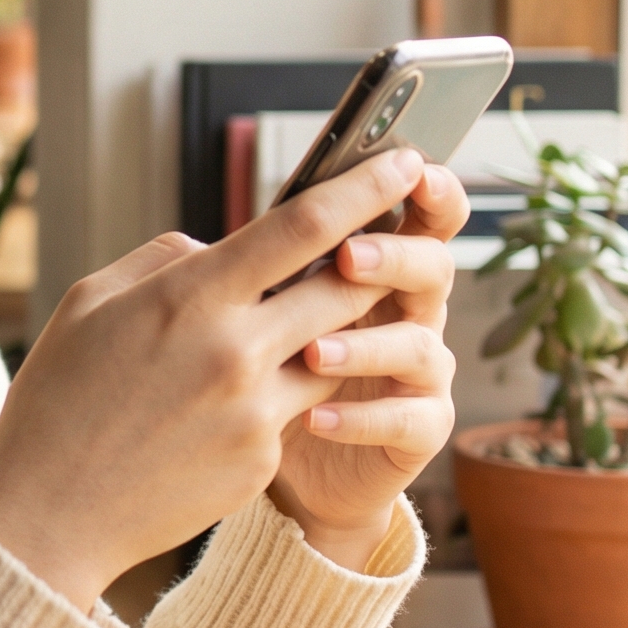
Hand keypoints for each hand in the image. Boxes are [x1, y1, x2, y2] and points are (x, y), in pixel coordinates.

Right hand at [0, 148, 432, 610]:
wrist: (48, 512)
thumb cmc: (57, 398)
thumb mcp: (89, 302)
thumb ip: (165, 261)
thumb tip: (221, 251)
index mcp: (190, 299)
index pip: (301, 227)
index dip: (361, 189)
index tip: (402, 161)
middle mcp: (236, 353)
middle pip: (344, 287)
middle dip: (373, 260)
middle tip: (385, 241)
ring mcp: (256, 413)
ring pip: (333, 352)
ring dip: (329, 333)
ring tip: (291, 329)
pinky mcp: (262, 461)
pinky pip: (293, 409)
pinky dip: (275, 394)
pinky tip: (218, 409)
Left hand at [267, 162, 463, 570]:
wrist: (277, 460)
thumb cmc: (261, 369)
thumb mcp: (250, 312)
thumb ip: (245, 273)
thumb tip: (196, 246)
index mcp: (373, 270)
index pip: (413, 217)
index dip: (425, 190)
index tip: (410, 167)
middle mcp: (406, 312)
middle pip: (431, 267)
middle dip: (394, 256)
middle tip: (347, 256)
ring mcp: (417, 372)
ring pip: (421, 345)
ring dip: (367, 344)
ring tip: (312, 351)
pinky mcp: (416, 430)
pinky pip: (410, 419)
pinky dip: (363, 417)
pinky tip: (314, 417)